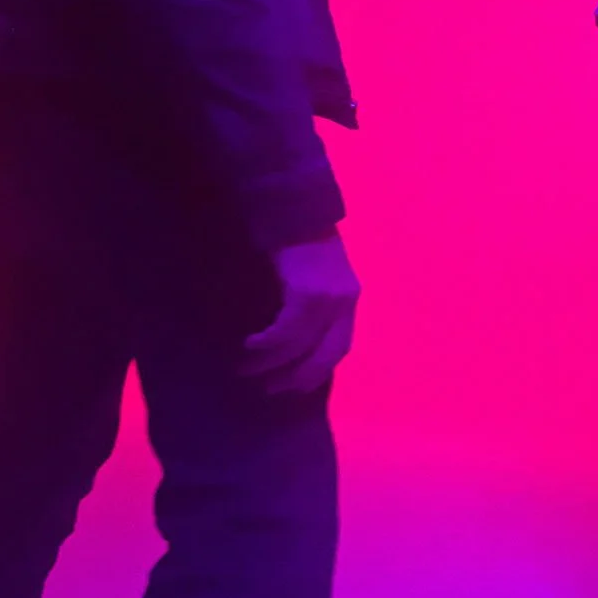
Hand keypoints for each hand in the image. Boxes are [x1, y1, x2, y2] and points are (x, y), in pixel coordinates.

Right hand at [243, 234, 359, 395]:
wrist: (296, 206)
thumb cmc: (302, 238)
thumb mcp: (317, 273)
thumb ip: (314, 300)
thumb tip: (293, 336)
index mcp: (350, 297)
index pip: (341, 346)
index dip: (321, 370)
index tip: (297, 386)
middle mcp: (345, 301)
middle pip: (326, 354)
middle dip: (299, 377)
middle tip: (272, 390)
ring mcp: (328, 298)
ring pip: (300, 345)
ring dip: (271, 363)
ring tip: (247, 370)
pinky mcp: (306, 293)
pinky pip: (286, 330)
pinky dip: (268, 343)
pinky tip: (250, 345)